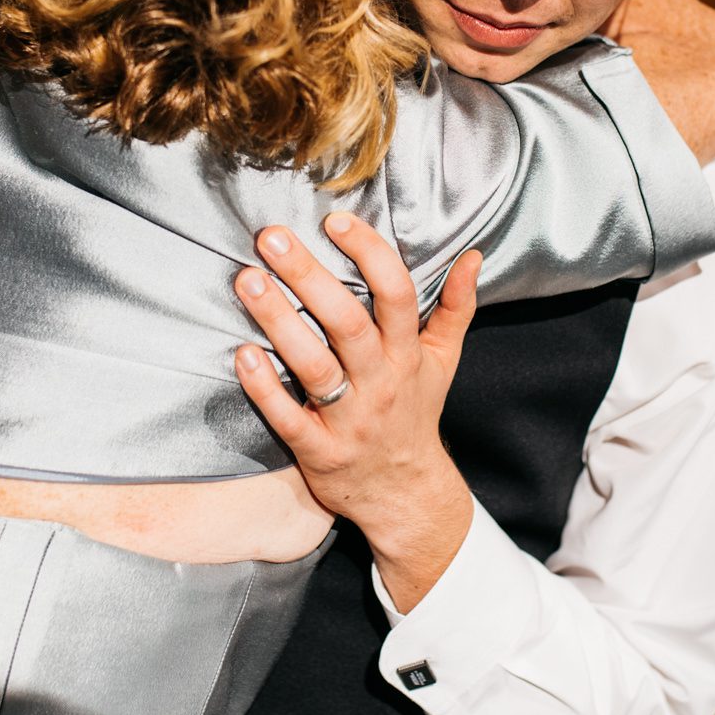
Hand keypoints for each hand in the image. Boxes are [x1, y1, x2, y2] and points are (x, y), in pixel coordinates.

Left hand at [232, 214, 479, 611]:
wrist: (404, 494)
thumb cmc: (415, 413)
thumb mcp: (442, 360)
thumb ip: (456, 306)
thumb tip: (473, 256)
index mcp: (408, 355)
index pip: (396, 295)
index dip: (369, 254)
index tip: (335, 220)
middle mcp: (381, 383)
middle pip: (347, 324)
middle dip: (308, 276)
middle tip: (270, 236)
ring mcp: (349, 419)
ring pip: (314, 366)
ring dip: (279, 322)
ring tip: (248, 280)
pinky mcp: (318, 452)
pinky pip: (288, 418)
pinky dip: (264, 387)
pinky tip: (241, 353)